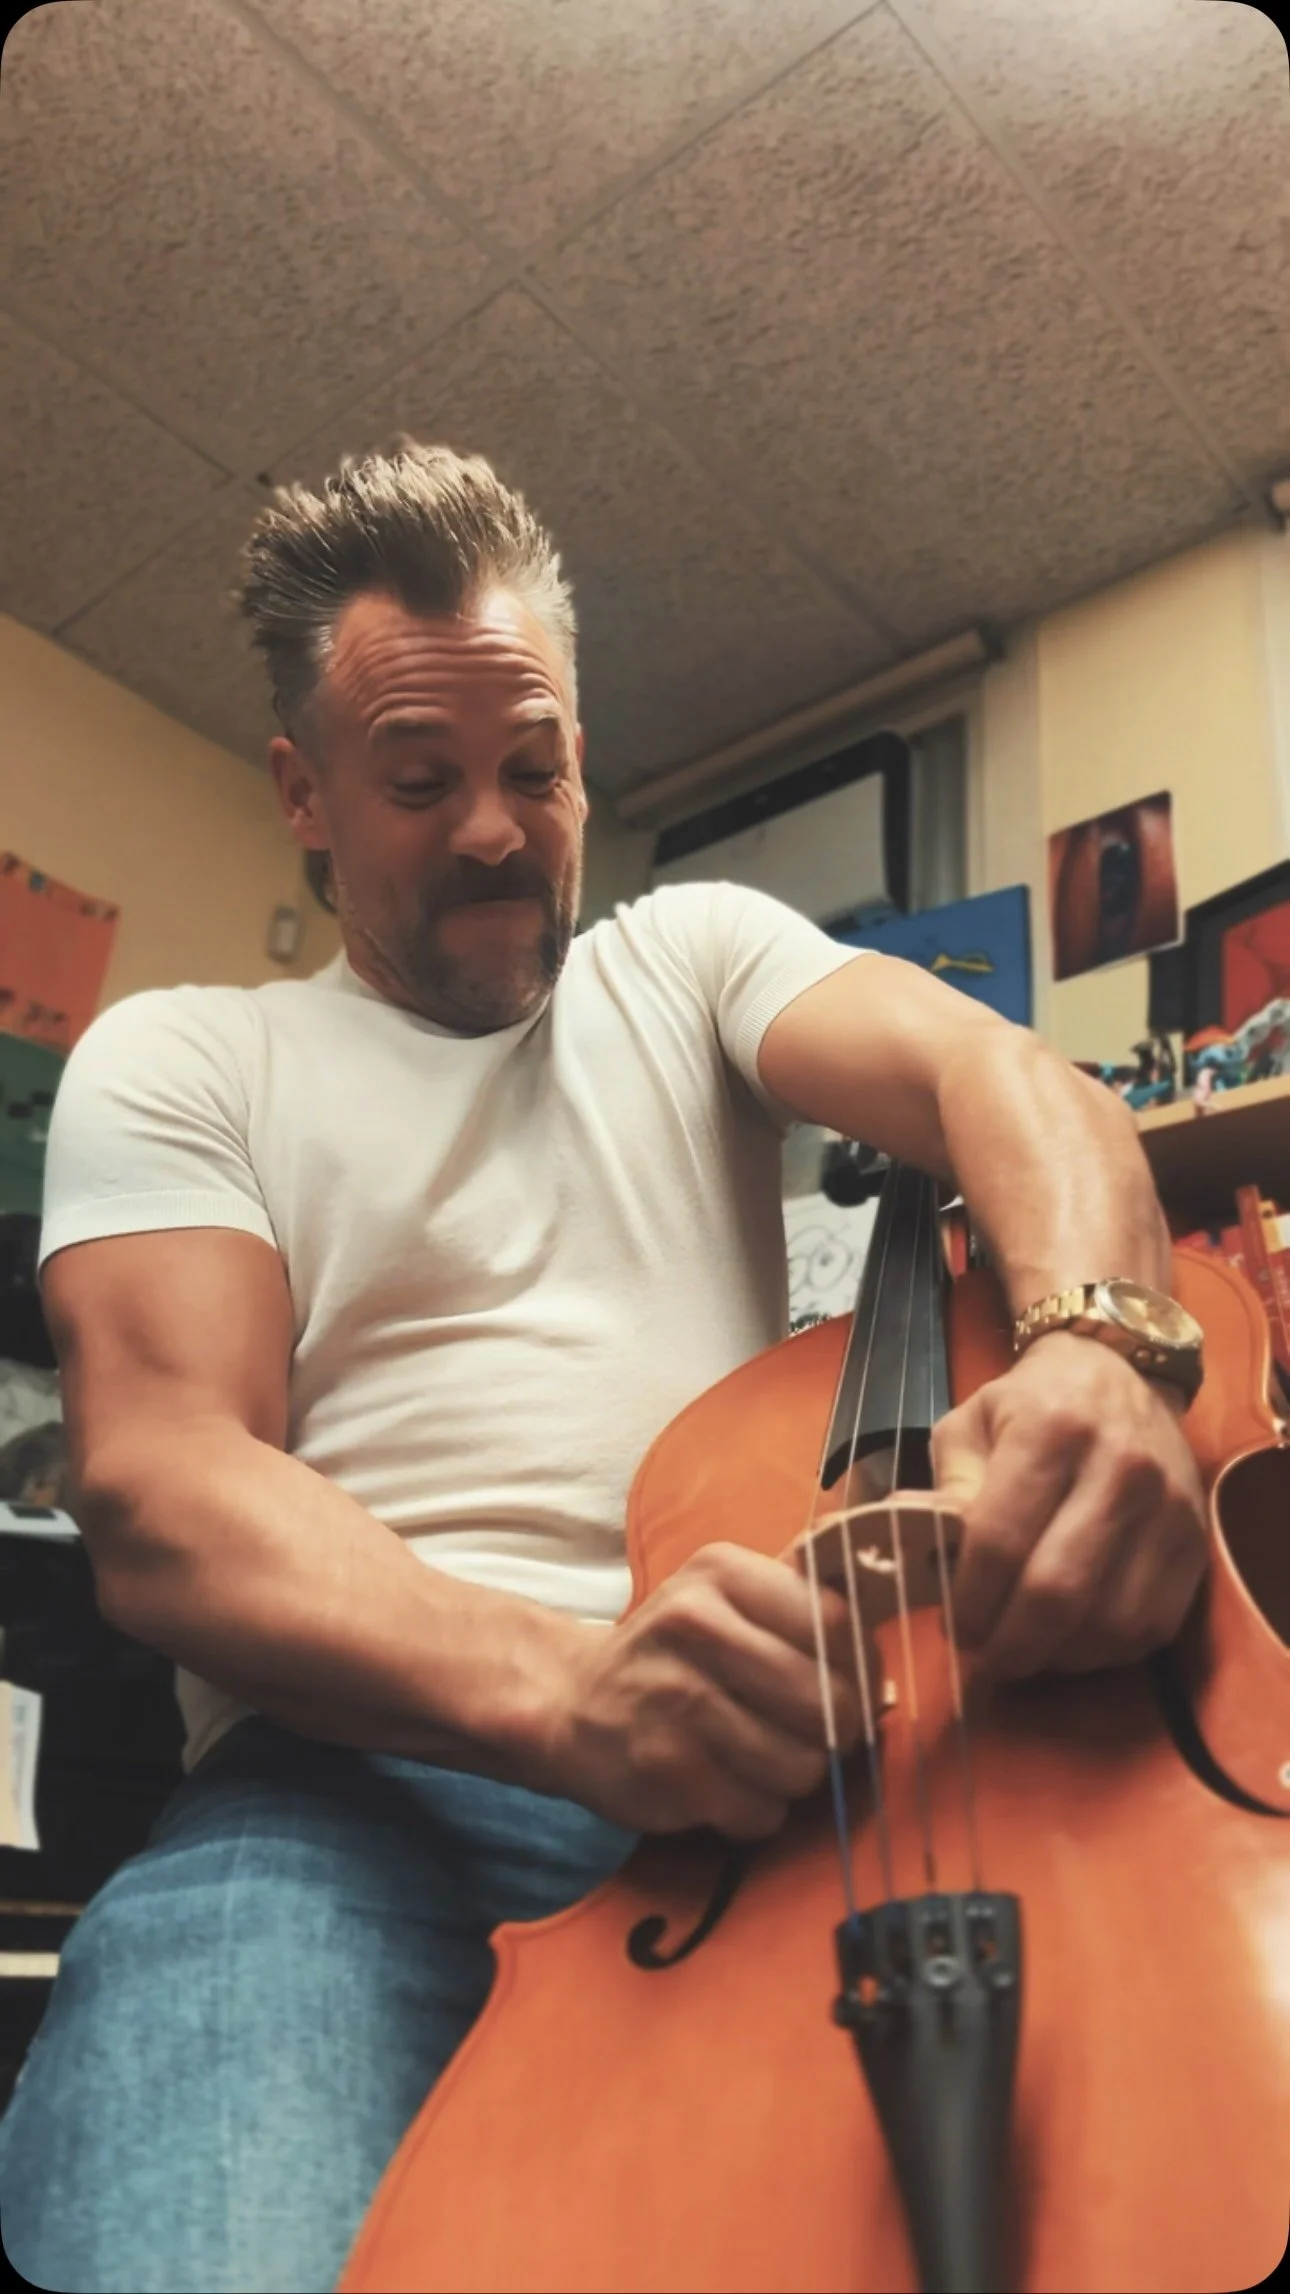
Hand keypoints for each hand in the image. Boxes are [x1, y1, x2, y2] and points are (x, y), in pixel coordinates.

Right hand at [540, 1542, 864, 1839]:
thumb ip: (805, 1614)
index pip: (839, 1623)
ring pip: (802, 1765)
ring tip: (756, 1755)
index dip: (860, 1666)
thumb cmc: (675, 1652)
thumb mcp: (727, 1601)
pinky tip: (724, 1783)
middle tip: (805, 1730)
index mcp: (721, 1572)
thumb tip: (888, 1682)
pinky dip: (755, 1810)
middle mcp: (694, 1626)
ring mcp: (677, 1700)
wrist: (572, 1701)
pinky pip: (762, 1811)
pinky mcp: (667, 1770)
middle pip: (829, 1702)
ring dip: (793, 1774)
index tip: (848, 1683)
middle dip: (834, 1731)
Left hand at [931, 1333, 1207, 1679]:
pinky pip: (1150, 1626)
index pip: (1001, 1540)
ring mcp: (1169, 1508)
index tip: (954, 1624)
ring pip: (1108, 1621)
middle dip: (1010, 1642)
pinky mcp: (1196, 1543)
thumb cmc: (1030, 1404)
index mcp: (1052, 1428)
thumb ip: (947, 1489)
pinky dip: (1103, 1651)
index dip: (970, 1599)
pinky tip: (1070, 1642)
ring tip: (1024, 1651)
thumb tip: (915, 1555)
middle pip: (1057, 1591)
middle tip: (984, 1653)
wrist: (1119, 1377)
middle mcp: (1121, 1466)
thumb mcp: (971, 1424)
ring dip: (1057, 1655)